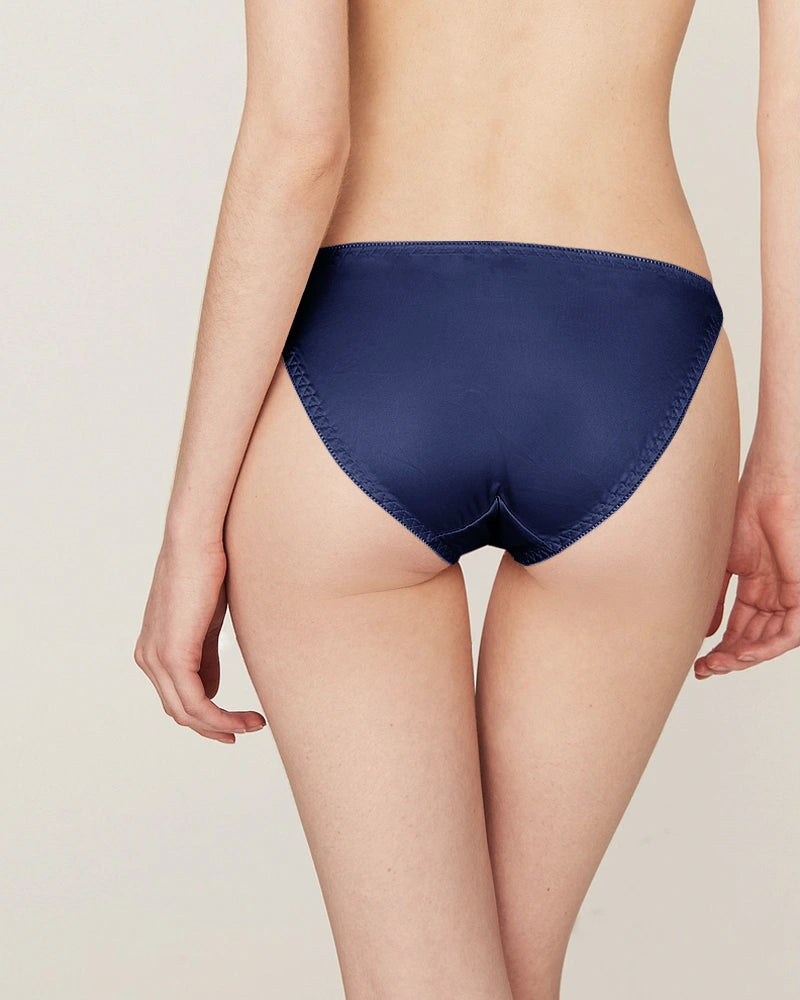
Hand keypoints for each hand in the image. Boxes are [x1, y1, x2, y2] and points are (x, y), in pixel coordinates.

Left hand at [134, 535, 265, 741]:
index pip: (177, 698)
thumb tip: (209, 690)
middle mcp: (148, 658)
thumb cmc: (204, 570)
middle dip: (215, 727)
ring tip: (254, 724)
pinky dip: (222, 716)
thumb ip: (204, 657)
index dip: (207, 716)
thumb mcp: (205, 622)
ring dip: (222, 725)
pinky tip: (245, 717)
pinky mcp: (173, 656)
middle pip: (180, 711)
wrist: (196, 541)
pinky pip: (197, 702)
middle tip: (246, 730)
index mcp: (153, 650)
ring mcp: (157, 658)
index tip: (237, 723)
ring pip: (188, 712)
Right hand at [695, 454, 799, 677]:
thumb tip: (705, 632)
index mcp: (756, 588)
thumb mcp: (721, 566)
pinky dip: (768, 646)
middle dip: (729, 658)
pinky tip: (744, 653)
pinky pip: (791, 631)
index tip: (698, 664)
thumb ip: (715, 600)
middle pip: (754, 639)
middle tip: (706, 668)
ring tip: (719, 663)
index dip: (719, 650)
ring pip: (772, 640)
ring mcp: (789, 594)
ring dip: (746, 657)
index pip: (740, 629)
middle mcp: (775, 594)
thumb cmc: (742, 512)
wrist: (764, 488)